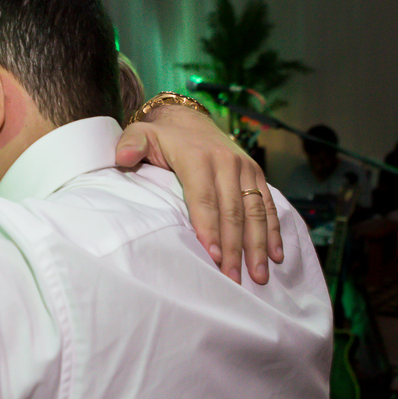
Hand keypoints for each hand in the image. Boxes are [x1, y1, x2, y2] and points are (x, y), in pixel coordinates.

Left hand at [116, 106, 281, 284]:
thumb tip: (123, 157)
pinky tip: (276, 255)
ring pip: (254, 212)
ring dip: (258, 245)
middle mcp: (227, 163)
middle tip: (233, 279)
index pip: (204, 199)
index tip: (214, 257)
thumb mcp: (141, 134)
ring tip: (258, 276)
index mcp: (198, 158)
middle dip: (235, 248)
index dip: (210, 229)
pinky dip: (274, 230)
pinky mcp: (256, 174)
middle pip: (232, 212)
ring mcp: (245, 169)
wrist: (190, 120)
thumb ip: (131, 145)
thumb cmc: (162, 137)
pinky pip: (267, 205)